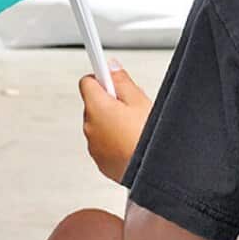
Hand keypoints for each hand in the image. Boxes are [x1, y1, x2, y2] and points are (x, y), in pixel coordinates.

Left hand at [79, 63, 151, 182]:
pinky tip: (132, 143)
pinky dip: (114, 141)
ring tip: (135, 128)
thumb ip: (122, 81)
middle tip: (133, 107)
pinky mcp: (100, 161)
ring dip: (112, 123)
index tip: (108, 74)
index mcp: (97, 107)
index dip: (101, 78)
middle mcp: (89, 126)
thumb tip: (111, 68)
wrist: (151, 171)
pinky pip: (104, 143)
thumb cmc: (147, 139)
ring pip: (100, 125)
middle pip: (94, 104)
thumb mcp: (140, 101)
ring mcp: (93, 146)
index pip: (87, 82)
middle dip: (110, 102)